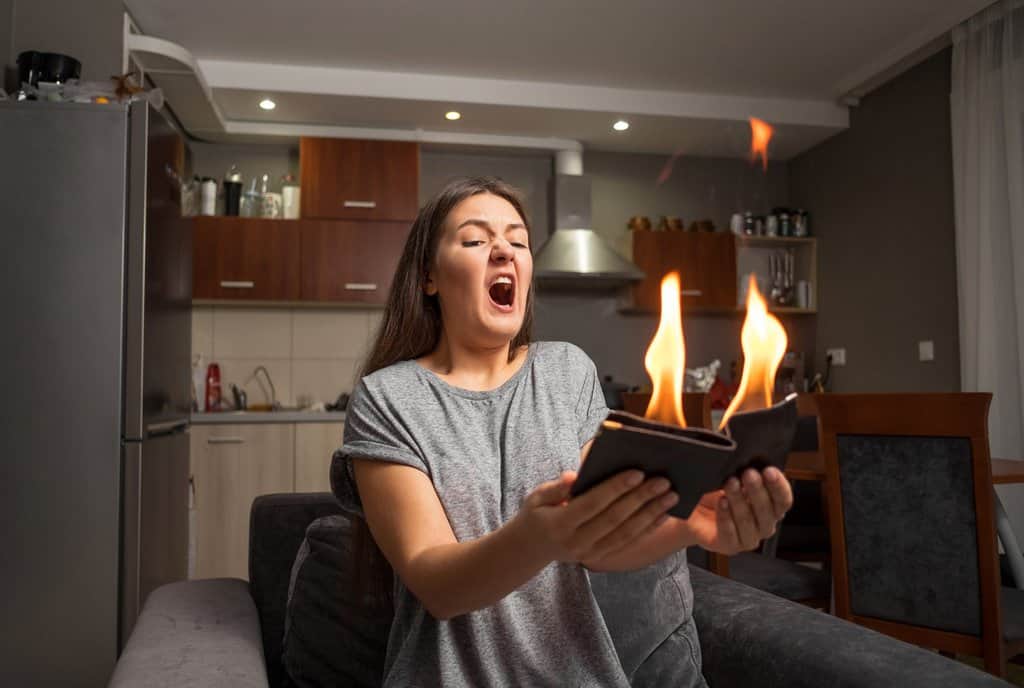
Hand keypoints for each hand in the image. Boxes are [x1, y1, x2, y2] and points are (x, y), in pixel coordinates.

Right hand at [515, 469, 678, 564]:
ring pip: (626, 533)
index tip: (637, 472)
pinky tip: (663, 514)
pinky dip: (648, 529)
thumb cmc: (536, 515)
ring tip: (670, 496)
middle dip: (641, 499)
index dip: (616, 488)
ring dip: (651, 514)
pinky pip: (628, 543)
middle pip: (615, 519)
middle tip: (663, 481)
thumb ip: (556, 488)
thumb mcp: (536, 497)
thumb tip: (575, 477)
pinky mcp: (601, 557)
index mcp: (560, 524)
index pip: (593, 504)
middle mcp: (578, 542)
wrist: (530, 549)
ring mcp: (591, 553)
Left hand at [683, 466, 792, 555]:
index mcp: (771, 506)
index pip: (784, 500)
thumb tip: (745, 449)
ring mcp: (748, 538)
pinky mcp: (730, 546)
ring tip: (730, 484)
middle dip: (758, 491)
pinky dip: (726, 518)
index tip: (769, 470)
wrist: (692, 510)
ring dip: (740, 502)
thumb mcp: (729, 474)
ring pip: (750, 522)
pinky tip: (721, 503)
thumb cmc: (715, 491)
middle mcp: (764, 524)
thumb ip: (741, 466)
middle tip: (748, 474)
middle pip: (769, 511)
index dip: (779, 486)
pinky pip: (731, 535)